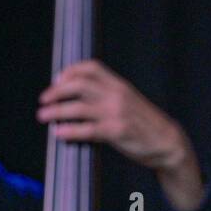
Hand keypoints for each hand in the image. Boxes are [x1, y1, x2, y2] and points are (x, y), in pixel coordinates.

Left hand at [37, 59, 189, 171]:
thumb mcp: (130, 101)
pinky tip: (58, 134)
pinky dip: (70, 131)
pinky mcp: (116, 132)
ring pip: (78, 108)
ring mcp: (116, 113)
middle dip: (57, 91)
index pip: (91, 68)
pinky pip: (87, 130)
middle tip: (44, 99)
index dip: (70, 71)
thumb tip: (80, 97)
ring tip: (43, 116)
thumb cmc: (146, 124)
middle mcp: (116, 95)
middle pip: (79, 85)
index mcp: (119, 85)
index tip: (57, 79)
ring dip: (56, 111)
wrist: (168, 143)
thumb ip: (109, 95)